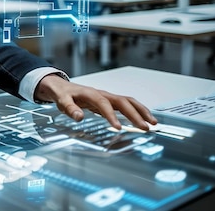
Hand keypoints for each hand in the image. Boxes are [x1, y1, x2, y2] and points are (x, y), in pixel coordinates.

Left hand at [35, 74, 157, 130]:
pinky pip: (125, 105)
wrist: (61, 86)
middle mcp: (102, 94)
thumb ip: (69, 108)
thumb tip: (78, 117)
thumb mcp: (61, 101)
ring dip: (141, 111)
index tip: (118, 128)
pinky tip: (143, 120)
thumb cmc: (62, 94)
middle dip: (135, 114)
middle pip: (122, 102)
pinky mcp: (108, 101)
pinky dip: (136, 111)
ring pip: (128, 101)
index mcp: (91, 94)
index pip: (104, 104)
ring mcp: (107, 97)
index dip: (111, 116)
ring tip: (153, 123)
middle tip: (146, 127)